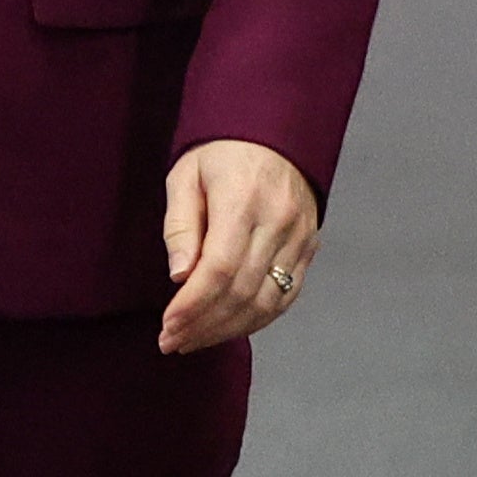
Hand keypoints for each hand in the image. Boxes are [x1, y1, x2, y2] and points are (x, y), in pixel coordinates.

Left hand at [159, 140, 322, 356]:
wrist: (274, 134)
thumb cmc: (222, 153)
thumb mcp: (186, 176)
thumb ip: (180, 226)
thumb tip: (180, 276)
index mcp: (243, 200)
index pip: (220, 269)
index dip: (193, 305)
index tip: (168, 326)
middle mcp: (278, 221)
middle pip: (242, 291)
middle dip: (203, 325)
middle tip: (172, 342)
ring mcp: (299, 236)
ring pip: (266, 302)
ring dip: (227, 330)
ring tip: (193, 340)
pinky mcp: (309, 247)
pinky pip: (285, 297)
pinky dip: (256, 320)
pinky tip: (227, 328)